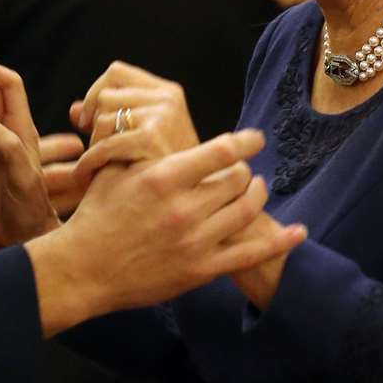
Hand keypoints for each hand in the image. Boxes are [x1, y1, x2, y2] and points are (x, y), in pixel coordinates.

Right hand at [25, 130, 307, 334]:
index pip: (221, 151)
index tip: (256, 137)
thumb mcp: (110, 170)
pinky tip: (298, 233)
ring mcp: (195, 241)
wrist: (84, 268)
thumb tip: (140, 111)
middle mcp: (184, 208)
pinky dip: (279, 242)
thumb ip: (133, 141)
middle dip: (246, 170)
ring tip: (256, 189)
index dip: (245, 140)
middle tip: (243, 169)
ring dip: (258, 195)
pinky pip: (251, 254)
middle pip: (239, 179)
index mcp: (164, 178)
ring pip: (247, 210)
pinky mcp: (201, 270)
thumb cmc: (95, 215)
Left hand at [69, 61, 200, 186]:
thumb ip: (107, 117)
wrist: (188, 198)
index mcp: (168, 91)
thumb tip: (74, 110)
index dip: (95, 93)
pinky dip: (90, 161)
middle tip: (97, 150)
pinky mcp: (152, 137)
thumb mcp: (137, 136)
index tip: (87, 121)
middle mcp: (168, 98)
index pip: (115, 72)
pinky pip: (104, 144)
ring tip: (100, 165)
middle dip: (94, 124)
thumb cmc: (160, 169)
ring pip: (102, 119)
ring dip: (94, 145)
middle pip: (105, 96)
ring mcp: (163, 115)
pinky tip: (86, 175)